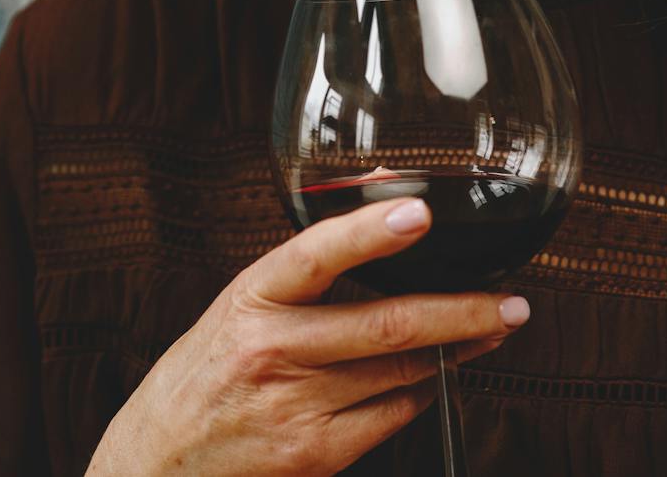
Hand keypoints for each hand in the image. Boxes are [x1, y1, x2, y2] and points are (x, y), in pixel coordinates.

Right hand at [84, 195, 532, 475]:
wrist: (155, 461)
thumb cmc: (205, 374)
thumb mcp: (239, 307)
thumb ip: (302, 278)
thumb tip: (385, 225)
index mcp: (251, 298)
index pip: (314, 254)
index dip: (369, 232)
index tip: (417, 213)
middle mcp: (272, 349)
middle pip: (387, 326)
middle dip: (464, 313)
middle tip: (511, 301)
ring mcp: (294, 407)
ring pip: (402, 372)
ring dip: (457, 352)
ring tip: (489, 331)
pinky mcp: (313, 454)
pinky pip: (392, 416)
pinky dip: (422, 393)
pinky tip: (434, 376)